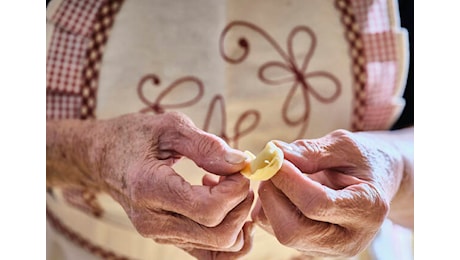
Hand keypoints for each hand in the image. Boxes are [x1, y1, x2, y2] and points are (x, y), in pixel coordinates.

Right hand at [50, 112, 253, 255]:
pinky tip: (226, 207)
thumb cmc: (134, 137)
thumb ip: (206, 145)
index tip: (239, 166)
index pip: (208, 209)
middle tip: (239, 177)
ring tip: (228, 188)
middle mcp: (153, 221)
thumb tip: (239, 163)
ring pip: (220, 248)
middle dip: (242, 205)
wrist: (103, 158)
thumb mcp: (169, 127)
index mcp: (148, 188)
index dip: (236, 190)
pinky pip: (210, 254)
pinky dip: (230, 234)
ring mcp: (160, 235)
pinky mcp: (168, 239)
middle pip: (219, 235)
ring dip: (238, 219)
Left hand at [252, 129, 407, 256]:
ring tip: (283, 172)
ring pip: (278, 230)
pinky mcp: (307, 248)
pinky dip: (268, 204)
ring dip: (268, 197)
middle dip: (273, 194)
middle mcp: (347, 241)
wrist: (373, 182)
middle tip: (271, 165)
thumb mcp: (343, 146)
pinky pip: (272, 228)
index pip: (317, 205)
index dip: (288, 180)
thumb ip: (310, 151)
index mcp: (367, 210)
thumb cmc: (360, 160)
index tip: (275, 157)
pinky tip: (284, 186)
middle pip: (292, 231)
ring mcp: (325, 250)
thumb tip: (273, 153)